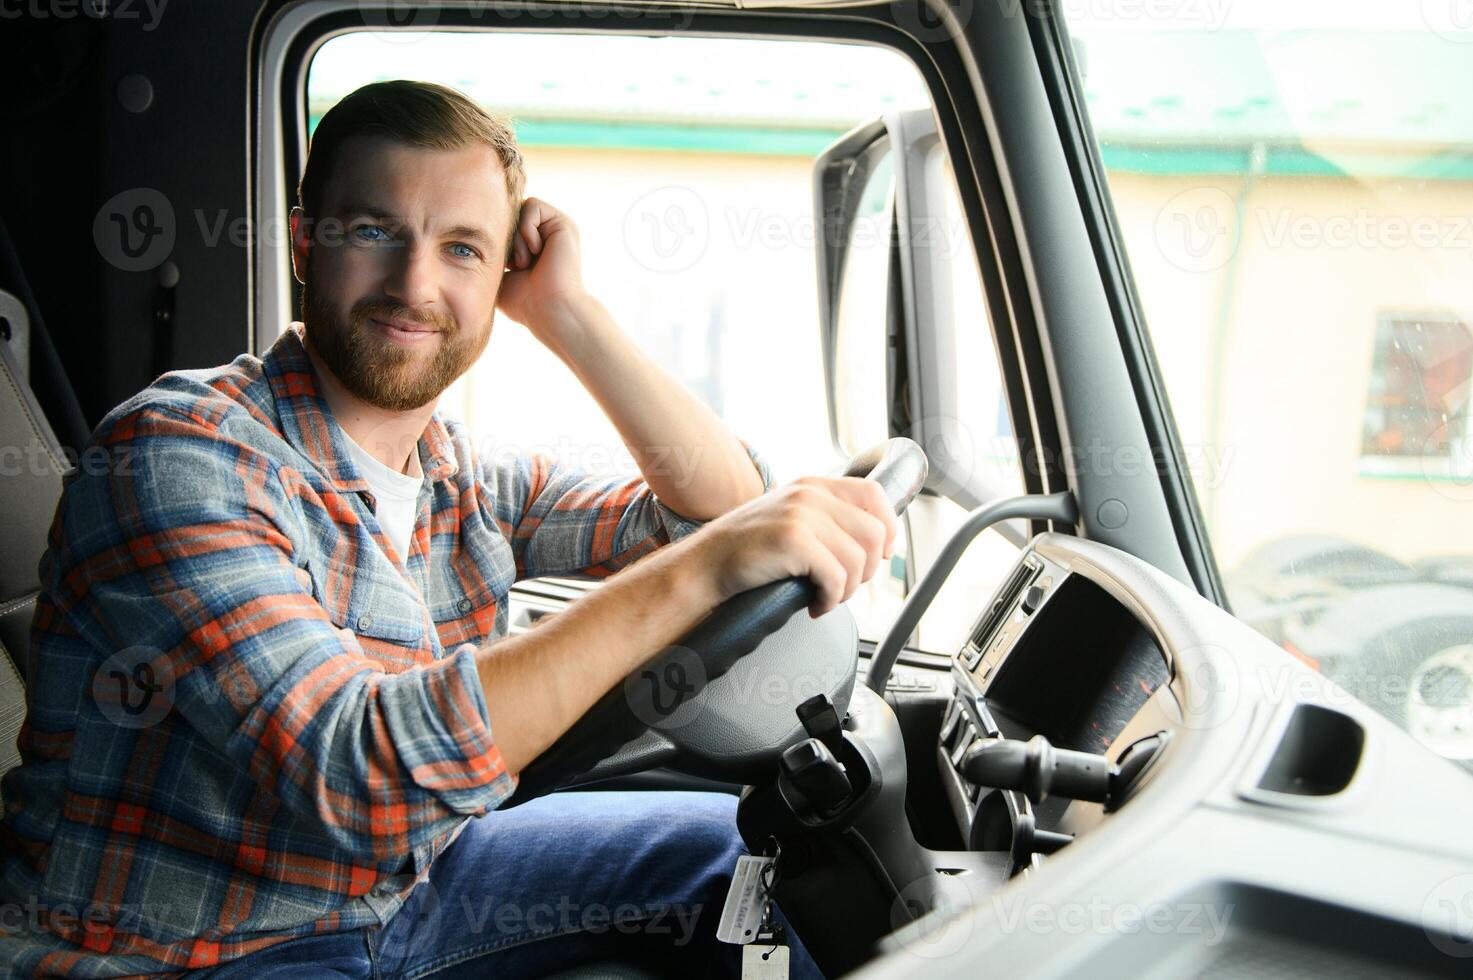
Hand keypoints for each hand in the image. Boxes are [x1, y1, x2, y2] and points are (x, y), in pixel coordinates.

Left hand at [496, 197, 588, 337]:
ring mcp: (555, 229)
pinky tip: (536, 250)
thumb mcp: (499, 276)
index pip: (506, 226)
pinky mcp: (563, 223)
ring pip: (521, 209)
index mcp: (534, 248)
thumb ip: (492, 256)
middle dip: (508, 238)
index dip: (499, 241)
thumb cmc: (525, 303)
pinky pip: (533, 205)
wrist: (549, 309)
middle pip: (512, 215)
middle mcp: (547, 236)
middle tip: (516, 265)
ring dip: (517, 236)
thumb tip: (472, 241)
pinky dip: (527, 227)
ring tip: (525, 261)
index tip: (508, 268)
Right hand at [694, 476, 897, 618]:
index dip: (888, 527)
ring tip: (826, 597)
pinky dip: (831, 600)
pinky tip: (815, 605)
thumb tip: (874, 542)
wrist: (705, 565)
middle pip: (874, 532)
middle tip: (845, 585)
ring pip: (858, 560)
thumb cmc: (747, 550)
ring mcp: (801, 515)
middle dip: (868, 569)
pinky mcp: (794, 541)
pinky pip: (837, 578)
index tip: (881, 554)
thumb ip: (825, 519)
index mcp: (813, 485)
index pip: (874, 494)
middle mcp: (810, 494)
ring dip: (848, 589)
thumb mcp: (789, 518)